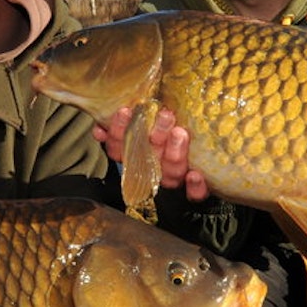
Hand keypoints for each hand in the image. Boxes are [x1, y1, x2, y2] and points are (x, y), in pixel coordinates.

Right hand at [94, 107, 209, 201]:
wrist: (207, 154)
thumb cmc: (172, 125)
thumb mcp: (149, 117)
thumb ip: (127, 119)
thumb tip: (99, 128)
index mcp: (137, 154)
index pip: (120, 149)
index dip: (119, 133)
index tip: (124, 111)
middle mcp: (154, 168)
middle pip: (148, 158)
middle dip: (156, 136)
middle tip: (166, 115)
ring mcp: (174, 179)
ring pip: (170, 172)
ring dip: (174, 154)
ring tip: (180, 133)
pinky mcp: (196, 191)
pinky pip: (195, 195)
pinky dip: (195, 187)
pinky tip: (195, 176)